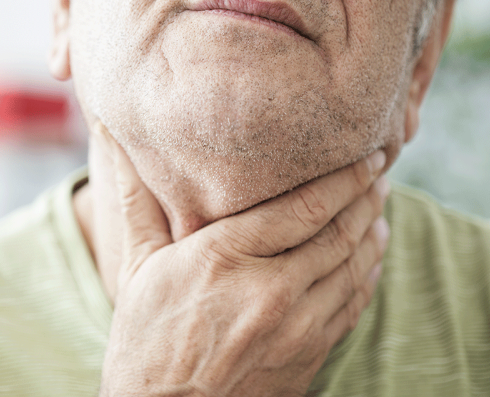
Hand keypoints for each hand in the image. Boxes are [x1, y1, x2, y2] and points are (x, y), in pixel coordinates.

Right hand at [96, 124, 389, 396]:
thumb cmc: (144, 342)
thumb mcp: (136, 267)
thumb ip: (136, 199)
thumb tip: (108, 133)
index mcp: (224, 257)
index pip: (304, 206)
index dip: (344, 176)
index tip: (365, 154)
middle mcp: (269, 289)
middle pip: (338, 232)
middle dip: (367, 195)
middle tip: (381, 169)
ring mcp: (295, 327)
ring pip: (353, 267)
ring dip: (373, 231)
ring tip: (379, 205)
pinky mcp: (309, 355)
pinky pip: (352, 306)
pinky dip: (368, 275)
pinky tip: (370, 257)